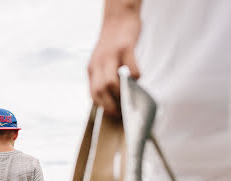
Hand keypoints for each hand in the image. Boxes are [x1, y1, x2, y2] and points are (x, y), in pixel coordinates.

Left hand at [88, 1, 141, 116]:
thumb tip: (113, 98)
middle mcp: (98, 63)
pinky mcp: (125, 47)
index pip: (93, 94)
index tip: (113, 114)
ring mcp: (111, 55)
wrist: (119, 16)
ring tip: (130, 98)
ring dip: (121, 95)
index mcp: (92, 68)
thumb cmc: (113, 42)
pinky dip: (136, 77)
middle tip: (122, 112)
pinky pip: (131, 68)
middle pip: (99, 91)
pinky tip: (138, 77)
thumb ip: (104, 76)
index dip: (103, 107)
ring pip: (110, 83)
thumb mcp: (102, 60)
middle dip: (111, 106)